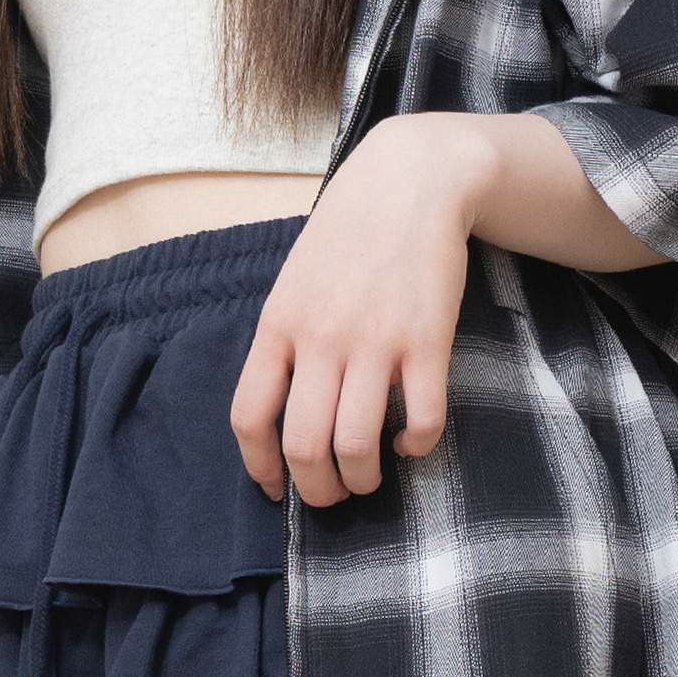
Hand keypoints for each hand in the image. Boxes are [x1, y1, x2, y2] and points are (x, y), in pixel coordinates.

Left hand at [230, 114, 486, 506]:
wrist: (410, 180)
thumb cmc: (346, 235)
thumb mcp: (293, 282)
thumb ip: (284, 342)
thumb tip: (279, 414)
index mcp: (278, 326)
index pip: (249, 417)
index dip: (259, 468)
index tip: (275, 489)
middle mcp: (321, 338)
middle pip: (304, 446)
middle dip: (317, 491)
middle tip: (331, 496)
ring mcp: (376, 342)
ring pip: (358, 445)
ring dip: (363, 480)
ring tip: (370, 479)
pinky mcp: (427, 341)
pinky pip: (422, 419)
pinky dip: (417, 446)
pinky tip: (413, 442)